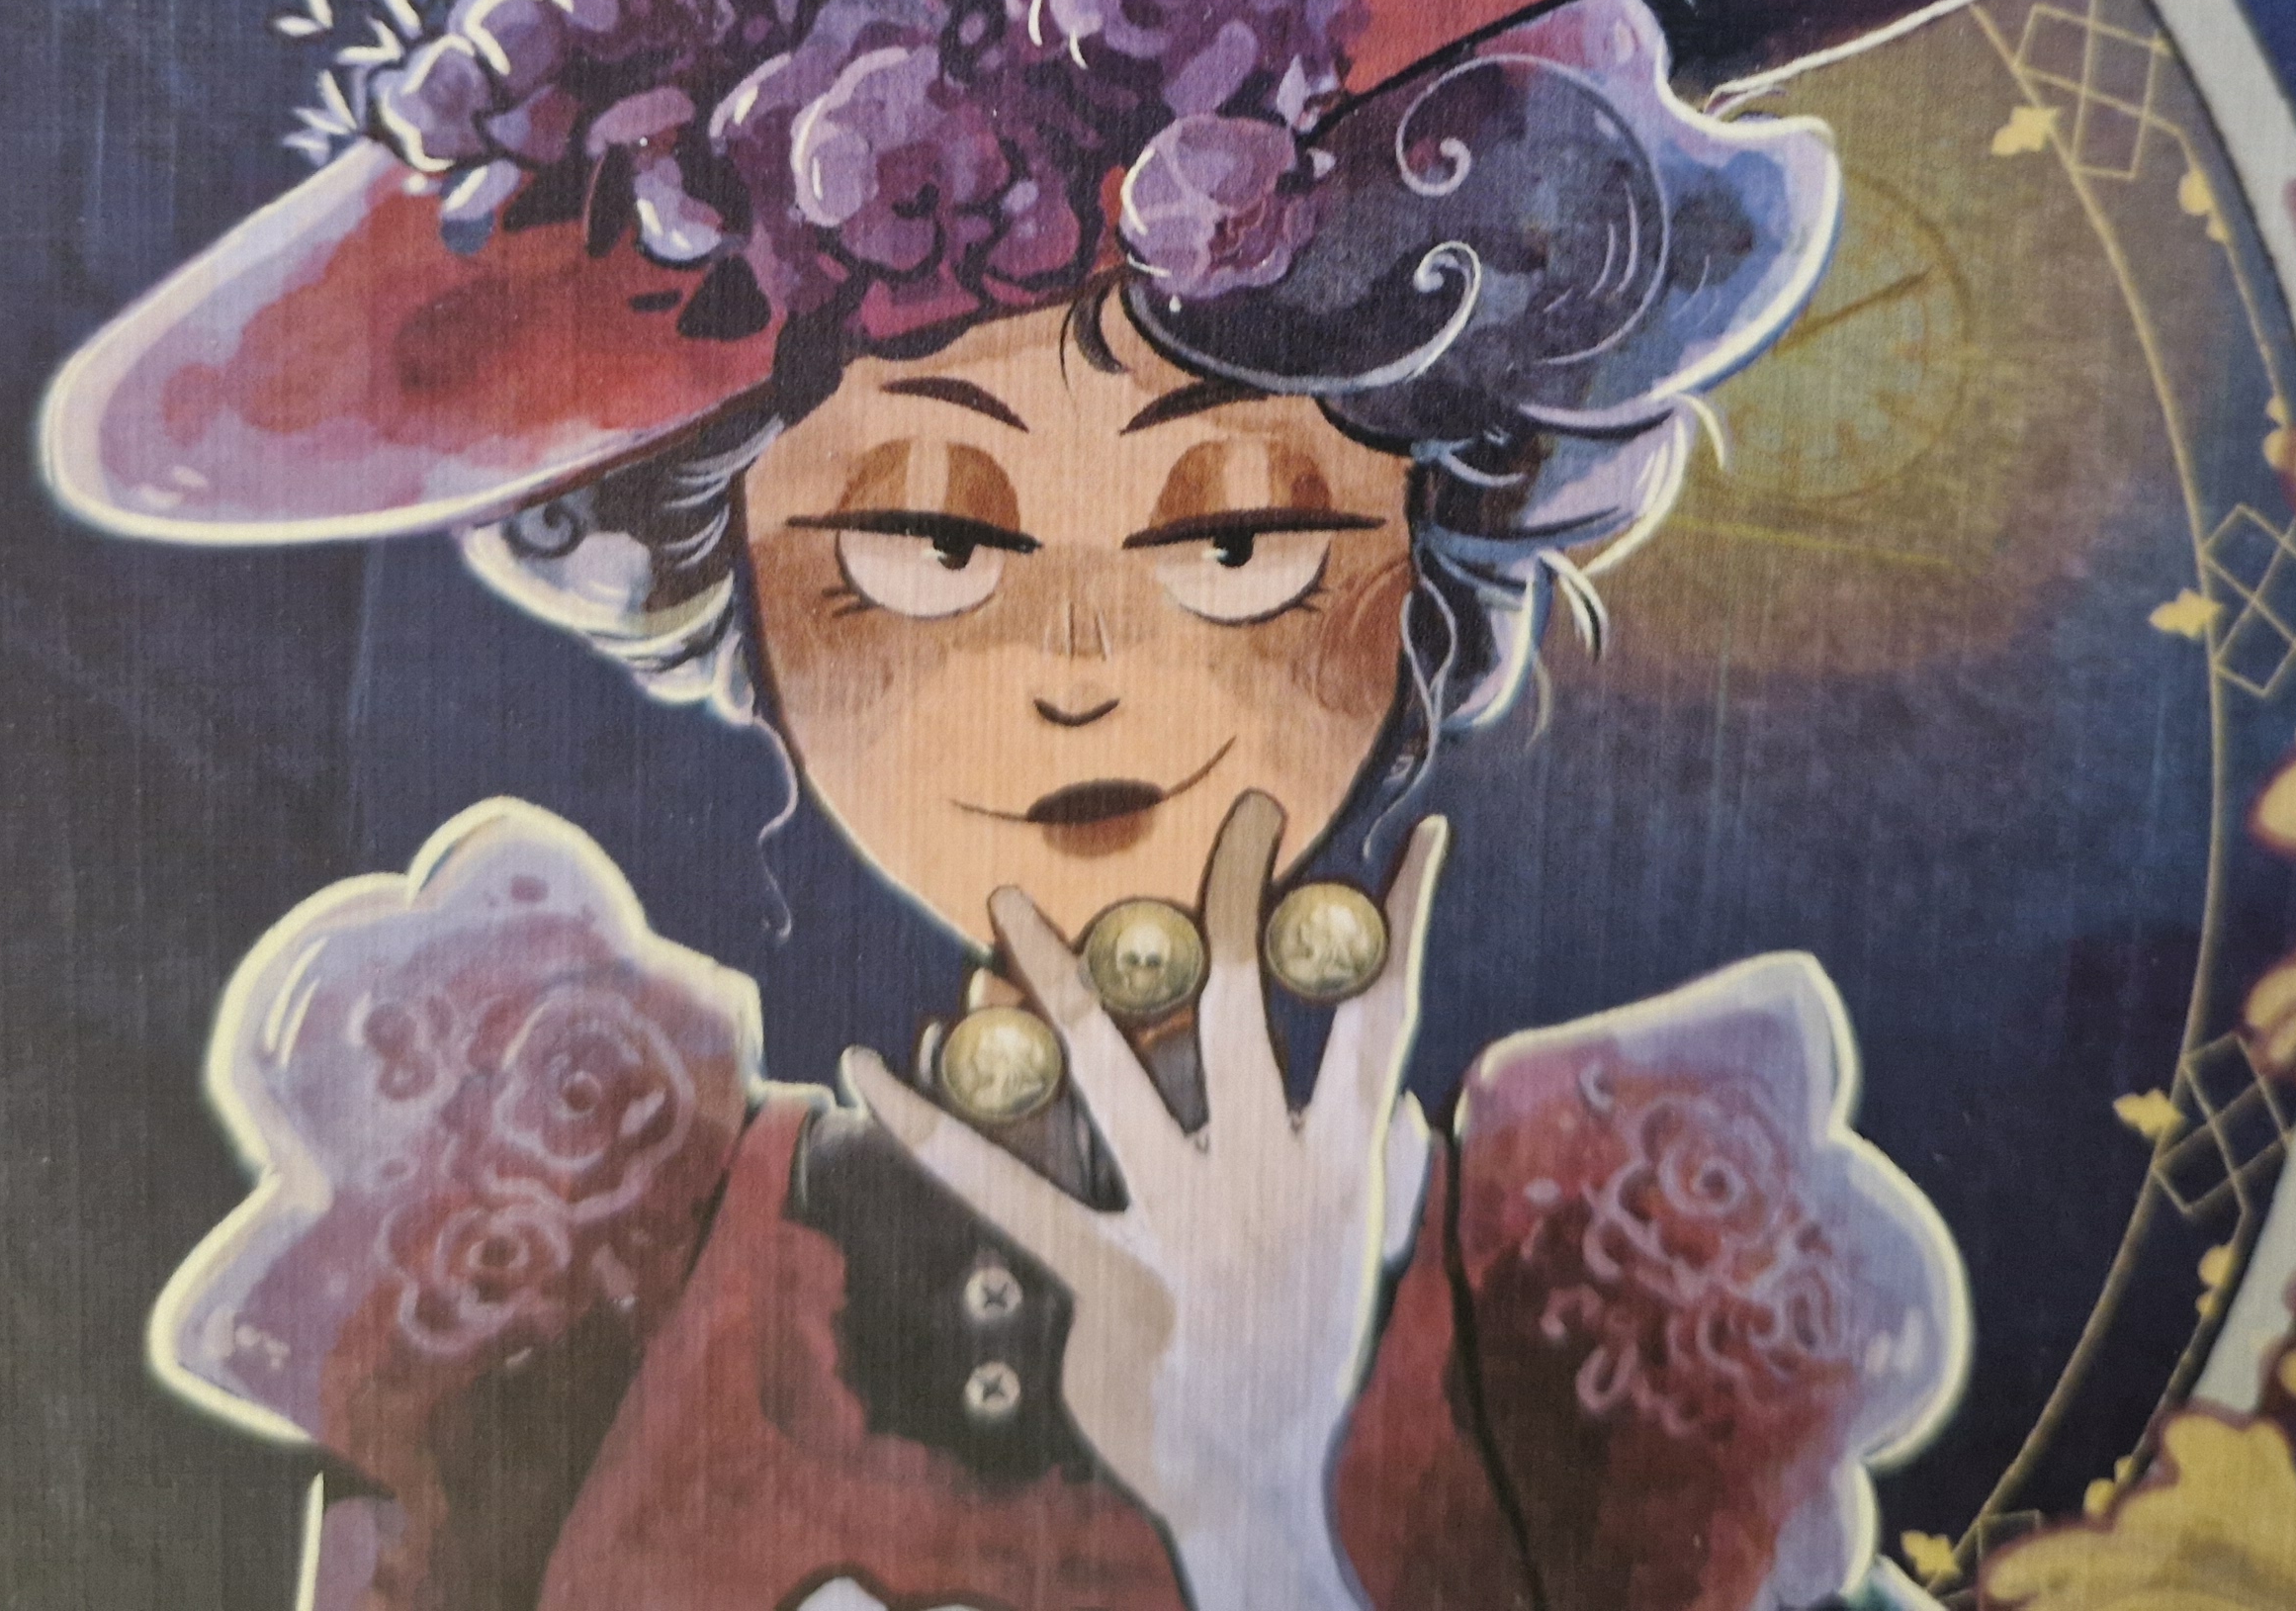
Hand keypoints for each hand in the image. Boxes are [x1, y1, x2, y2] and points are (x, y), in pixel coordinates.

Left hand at [843, 794, 1446, 1610]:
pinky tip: (877, 1069)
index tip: (1419, 837)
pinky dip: (934, 1125)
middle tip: (1240, 808)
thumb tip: (1402, 1093)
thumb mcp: (1360, 1256)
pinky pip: (1008, 1188)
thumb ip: (1380, 1167)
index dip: (1403, 922)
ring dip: (1053, 979)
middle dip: (1236, 896)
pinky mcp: (1112, 1280)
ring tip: (1007, 903)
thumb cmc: (1300, 1362)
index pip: (1385, 1017)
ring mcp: (1189, 1226)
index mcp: (1341, 1163)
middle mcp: (1269, 1177)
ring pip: (1112, 1072)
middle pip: (1247, 1004)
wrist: (1252, 1488)